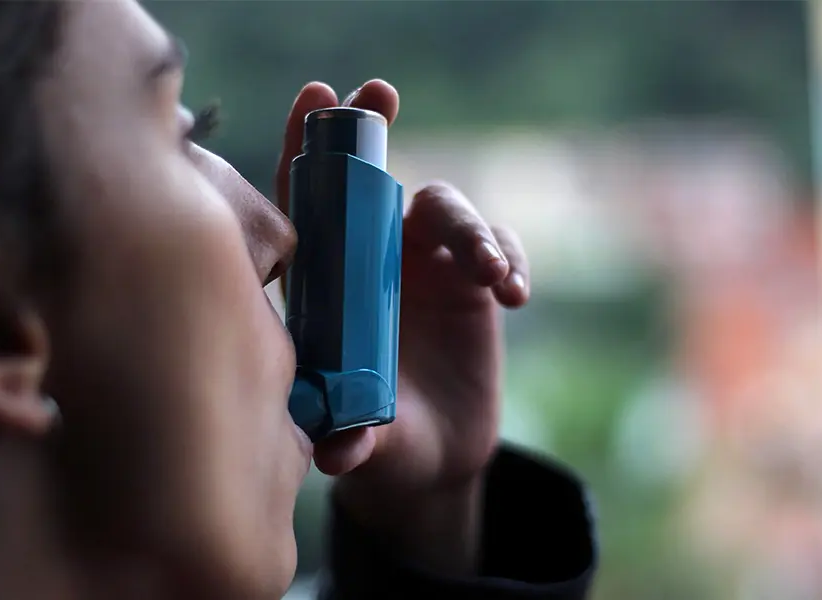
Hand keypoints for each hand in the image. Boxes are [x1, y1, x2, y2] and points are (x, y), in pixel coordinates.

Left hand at [275, 80, 529, 573]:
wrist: (434, 459)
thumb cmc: (381, 441)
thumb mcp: (366, 442)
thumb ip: (352, 439)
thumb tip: (340, 450)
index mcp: (331, 287)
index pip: (309, 207)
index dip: (307, 150)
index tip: (316, 98)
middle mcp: (375, 263)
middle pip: (373, 180)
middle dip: (374, 131)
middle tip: (382, 94)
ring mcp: (428, 268)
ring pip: (446, 211)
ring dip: (468, 229)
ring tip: (488, 275)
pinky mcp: (475, 286)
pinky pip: (498, 247)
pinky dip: (509, 258)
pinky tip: (515, 294)